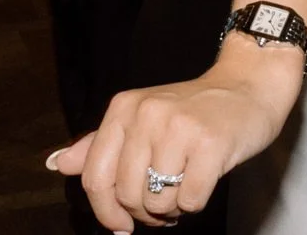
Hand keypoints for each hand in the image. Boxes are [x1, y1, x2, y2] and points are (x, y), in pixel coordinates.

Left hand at [49, 49, 299, 229]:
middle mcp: (147, 115)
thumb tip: (58, 164)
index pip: (96, 177)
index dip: (105, 211)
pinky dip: (195, 202)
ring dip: (171, 209)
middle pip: (127, 195)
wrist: (248, 85)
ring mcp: (179, 128)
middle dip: (145, 213)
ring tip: (183, 188)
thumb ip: (100, 144)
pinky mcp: (210, 145)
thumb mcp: (142, 118)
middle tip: (163, 204)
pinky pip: (189, 201)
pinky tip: (202, 181)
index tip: (121, 226)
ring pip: (157, 202)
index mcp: (123, 109)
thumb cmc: (194, 109)